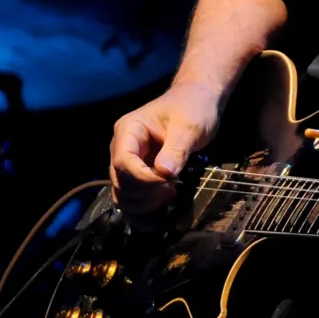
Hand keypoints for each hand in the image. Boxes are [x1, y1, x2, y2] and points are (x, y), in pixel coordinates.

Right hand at [109, 82, 220, 214]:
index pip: (123, 163)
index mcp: (128, 131)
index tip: (169, 184)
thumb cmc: (193, 107)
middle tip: (173, 192)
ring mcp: (129, 163)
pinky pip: (133, 199)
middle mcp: (121, 148)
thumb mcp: (190, 125)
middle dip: (145, 194)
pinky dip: (144, 212)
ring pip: (123, 195)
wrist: (198, 101)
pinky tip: (162, 216)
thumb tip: (165, 173)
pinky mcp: (139, 175)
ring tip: (171, 197)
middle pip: (120, 182)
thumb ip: (177, 148)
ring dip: (144, 206)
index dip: (143, 179)